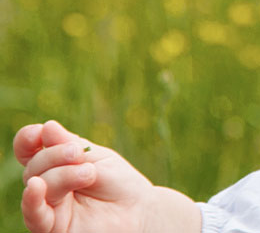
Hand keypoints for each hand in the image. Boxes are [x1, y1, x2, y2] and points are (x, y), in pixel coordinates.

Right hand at [13, 120, 190, 232]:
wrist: (140, 209)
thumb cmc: (119, 182)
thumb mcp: (97, 158)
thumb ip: (70, 145)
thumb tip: (46, 128)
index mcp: (54, 165)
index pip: (29, 151)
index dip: (27, 140)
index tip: (40, 132)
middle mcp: (45, 186)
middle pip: (34, 167)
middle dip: (54, 156)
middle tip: (78, 154)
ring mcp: (48, 207)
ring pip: (37, 186)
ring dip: (60, 175)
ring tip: (88, 172)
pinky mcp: (54, 227)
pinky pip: (35, 217)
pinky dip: (32, 200)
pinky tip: (37, 186)